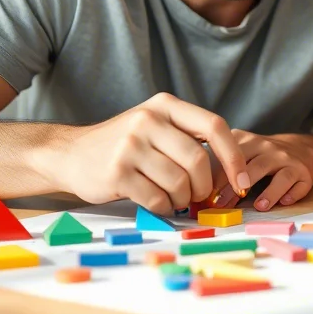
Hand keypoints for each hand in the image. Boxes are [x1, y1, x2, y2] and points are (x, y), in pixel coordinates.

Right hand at [51, 93, 248, 214]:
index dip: (234, 157)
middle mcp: (148, 120)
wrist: (70, 154)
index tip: (242, 182)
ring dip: (182, 200)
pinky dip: (164, 207)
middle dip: (203, 187)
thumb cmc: (122, 145)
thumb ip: (187, 138)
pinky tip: (156, 203)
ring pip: (179, 184)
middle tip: (196, 196)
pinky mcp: (117, 172)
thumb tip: (231, 171)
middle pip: (198, 161)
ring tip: (172, 199)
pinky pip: (157, 199)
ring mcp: (131, 146)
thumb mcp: (154, 126)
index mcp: (164, 106)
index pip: (215, 126)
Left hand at [208, 131, 312, 211]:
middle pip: (248, 163)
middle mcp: (265, 146)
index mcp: (246, 141)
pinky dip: (289, 193)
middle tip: (223, 204)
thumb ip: (223, 168)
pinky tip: (281, 203)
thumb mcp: (243, 152)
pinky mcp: (302, 171)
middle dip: (234, 184)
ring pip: (273, 171)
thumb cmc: (262, 155)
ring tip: (257, 206)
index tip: (206, 194)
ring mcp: (284, 158)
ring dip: (265, 190)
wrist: (301, 147)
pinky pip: (295, 182)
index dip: (216, 176)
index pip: (227, 156)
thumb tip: (200, 193)